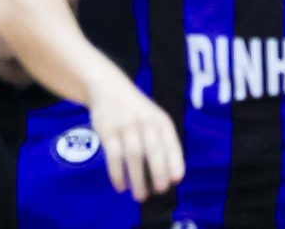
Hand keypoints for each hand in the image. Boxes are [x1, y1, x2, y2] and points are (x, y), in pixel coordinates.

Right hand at [88, 71, 183, 202]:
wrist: (108, 88)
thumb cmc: (137, 111)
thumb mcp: (154, 119)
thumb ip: (163, 143)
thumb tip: (173, 176)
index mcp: (160, 120)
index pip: (170, 142)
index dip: (174, 161)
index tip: (176, 180)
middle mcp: (145, 121)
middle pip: (153, 148)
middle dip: (158, 170)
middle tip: (159, 190)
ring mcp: (125, 126)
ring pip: (133, 154)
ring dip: (138, 177)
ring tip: (140, 196)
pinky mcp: (107, 131)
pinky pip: (113, 155)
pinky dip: (117, 173)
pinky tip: (121, 187)